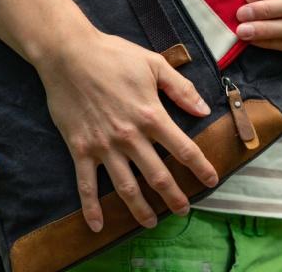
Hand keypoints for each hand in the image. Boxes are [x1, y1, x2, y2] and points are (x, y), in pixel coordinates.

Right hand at [35, 31, 218, 232]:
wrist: (69, 55)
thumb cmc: (113, 56)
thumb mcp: (154, 64)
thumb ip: (181, 89)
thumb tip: (204, 110)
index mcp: (152, 115)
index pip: (184, 149)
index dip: (201, 167)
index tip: (212, 180)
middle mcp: (130, 137)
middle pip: (158, 176)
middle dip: (174, 197)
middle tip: (184, 211)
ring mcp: (104, 146)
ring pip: (126, 188)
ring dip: (140, 210)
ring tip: (151, 223)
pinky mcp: (80, 149)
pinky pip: (86, 185)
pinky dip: (91, 208)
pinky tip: (97, 226)